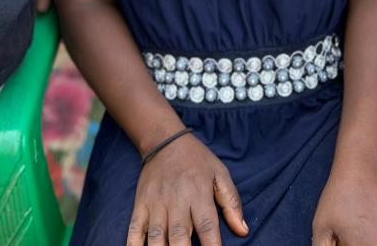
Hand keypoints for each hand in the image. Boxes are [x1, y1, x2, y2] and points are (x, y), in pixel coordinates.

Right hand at [127, 132, 247, 245]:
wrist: (165, 141)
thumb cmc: (197, 161)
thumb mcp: (220, 174)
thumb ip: (232, 203)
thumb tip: (243, 230)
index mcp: (199, 193)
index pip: (207, 226)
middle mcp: (176, 200)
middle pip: (179, 234)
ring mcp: (155, 203)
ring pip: (156, 236)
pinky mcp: (140, 204)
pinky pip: (134, 229)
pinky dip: (134, 244)